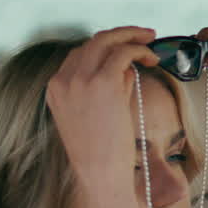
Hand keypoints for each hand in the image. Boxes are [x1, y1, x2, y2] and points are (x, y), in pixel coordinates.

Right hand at [46, 26, 159, 185]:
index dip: (103, 49)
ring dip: (132, 36)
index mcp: (55, 88)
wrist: (100, 173)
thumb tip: (127, 68)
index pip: (78, 55)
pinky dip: (140, 49)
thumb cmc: (102, 153)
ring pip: (107, 41)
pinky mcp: (104, 81)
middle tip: (143, 35)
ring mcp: (81, 79)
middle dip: (119, 34)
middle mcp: (64, 79)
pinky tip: (151, 58)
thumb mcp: (95, 115)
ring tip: (151, 40)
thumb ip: (107, 88)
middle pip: (92, 42)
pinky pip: (124, 52)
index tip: (123, 50)